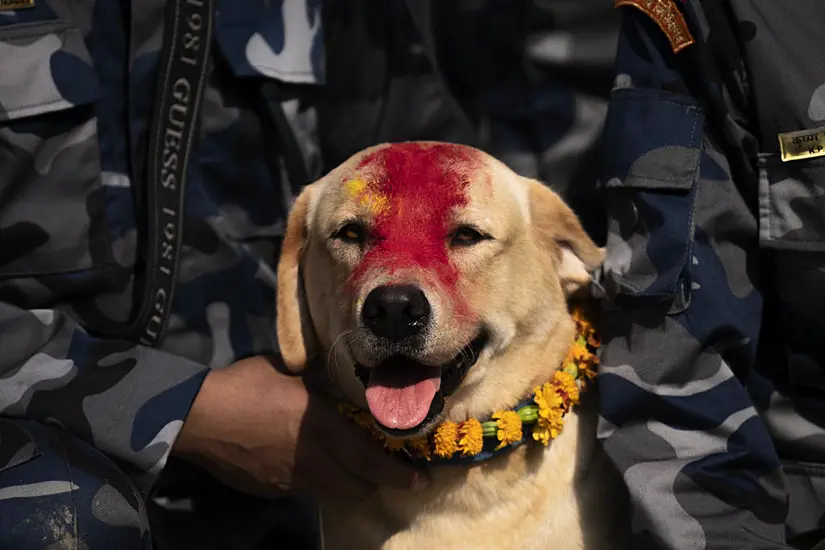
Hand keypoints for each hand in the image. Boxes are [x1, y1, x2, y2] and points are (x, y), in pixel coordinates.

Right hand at [172, 356, 419, 500]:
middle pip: (358, 488)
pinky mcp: (273, 490)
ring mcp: (292, 481)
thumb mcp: (294, 373)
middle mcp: (315, 462)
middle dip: (377, 481)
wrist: (200, 418)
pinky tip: (310, 464)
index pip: (372, 463)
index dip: (399, 474)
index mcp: (324, 430)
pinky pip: (307, 491)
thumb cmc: (249, 386)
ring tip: (351, 468)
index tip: (420, 478)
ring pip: (334, 494)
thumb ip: (325, 380)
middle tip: (384, 467)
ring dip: (350, 485)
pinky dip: (320, 482)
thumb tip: (348, 376)